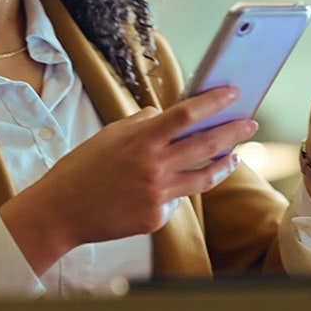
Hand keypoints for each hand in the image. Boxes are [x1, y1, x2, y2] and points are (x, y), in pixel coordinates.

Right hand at [0, 86, 256, 271]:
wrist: (60, 211)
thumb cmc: (82, 168)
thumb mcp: (109, 135)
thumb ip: (141, 124)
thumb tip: (163, 115)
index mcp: (141, 141)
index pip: (186, 115)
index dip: (213, 102)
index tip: (233, 93)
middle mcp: (153, 167)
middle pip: (205, 145)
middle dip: (233, 132)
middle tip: (250, 123)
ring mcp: (156, 195)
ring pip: (204, 178)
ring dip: (224, 164)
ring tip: (236, 155)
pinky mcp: (155, 218)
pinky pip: (177, 199)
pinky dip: (181, 189)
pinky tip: (180, 184)